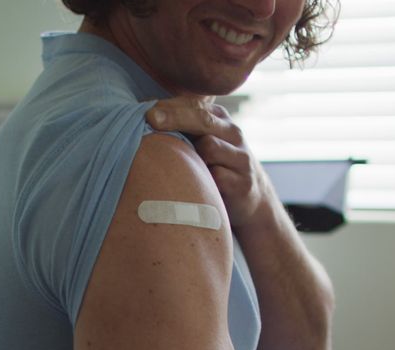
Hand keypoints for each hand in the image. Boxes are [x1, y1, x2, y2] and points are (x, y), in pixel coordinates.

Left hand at [146, 96, 275, 228]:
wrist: (252, 199)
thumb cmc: (215, 166)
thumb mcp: (203, 142)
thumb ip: (181, 129)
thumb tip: (142, 119)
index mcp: (220, 119)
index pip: (194, 105)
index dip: (169, 106)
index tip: (145, 109)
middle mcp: (233, 133)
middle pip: (203, 119)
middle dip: (175, 118)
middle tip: (150, 118)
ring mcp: (240, 157)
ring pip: (210, 147)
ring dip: (190, 155)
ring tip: (177, 165)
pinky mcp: (242, 183)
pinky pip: (216, 177)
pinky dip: (202, 181)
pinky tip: (196, 186)